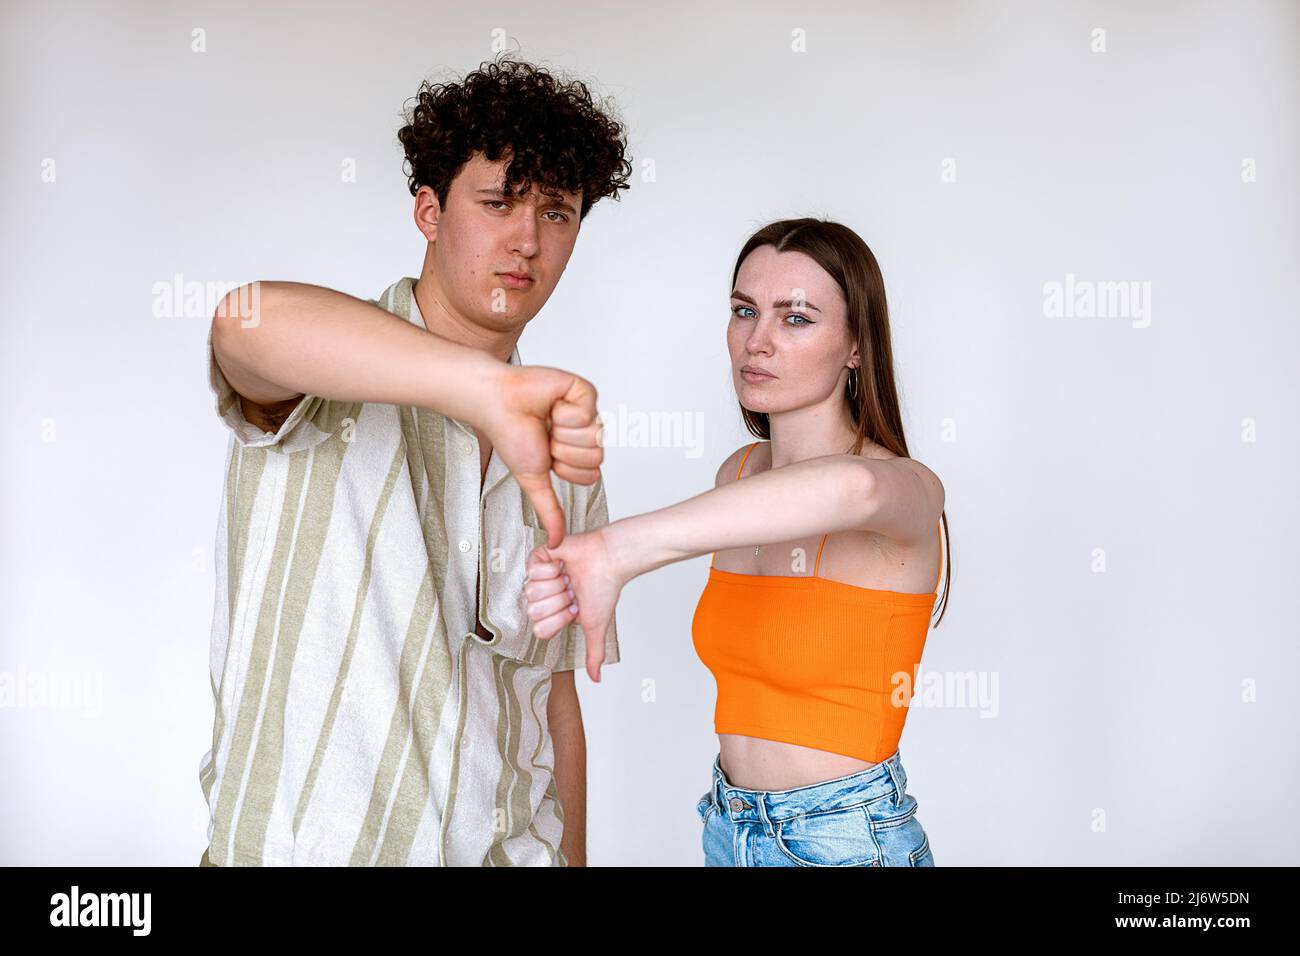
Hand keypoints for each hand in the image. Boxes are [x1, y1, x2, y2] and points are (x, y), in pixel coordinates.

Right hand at [480, 365, 603, 547]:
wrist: (497, 404)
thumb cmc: (512, 436)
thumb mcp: (533, 480)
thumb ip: (549, 511)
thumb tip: (555, 542)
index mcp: (576, 453)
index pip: (592, 475)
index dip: (567, 469)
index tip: (546, 455)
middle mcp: (585, 433)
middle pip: (596, 457)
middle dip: (564, 451)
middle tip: (545, 435)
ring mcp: (587, 412)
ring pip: (595, 435)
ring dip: (562, 431)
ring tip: (547, 419)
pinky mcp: (584, 391)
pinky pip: (589, 411)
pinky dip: (565, 411)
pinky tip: (552, 404)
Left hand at [525, 528, 623, 682]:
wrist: (609, 560)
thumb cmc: (604, 589)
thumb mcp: (596, 626)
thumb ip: (593, 652)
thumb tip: (596, 678)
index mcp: (553, 613)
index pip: (540, 630)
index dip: (558, 620)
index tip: (575, 609)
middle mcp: (543, 597)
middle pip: (534, 611)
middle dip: (559, 601)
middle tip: (573, 591)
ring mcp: (539, 578)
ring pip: (531, 591)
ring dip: (556, 585)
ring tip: (569, 577)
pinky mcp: (538, 558)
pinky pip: (532, 571)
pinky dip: (552, 568)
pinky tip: (563, 564)